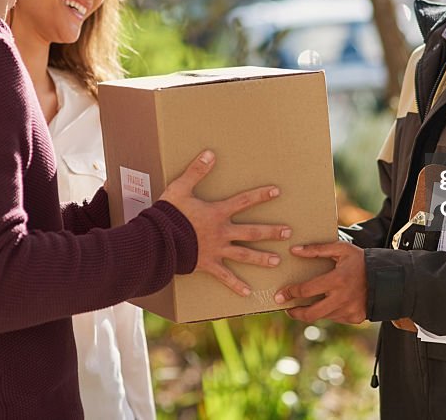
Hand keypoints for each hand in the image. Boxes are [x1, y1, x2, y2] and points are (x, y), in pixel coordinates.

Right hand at [161, 150, 290, 296]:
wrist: (157, 240)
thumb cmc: (168, 214)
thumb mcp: (180, 188)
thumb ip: (196, 171)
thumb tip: (210, 153)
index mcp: (217, 213)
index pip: (244, 201)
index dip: (261, 195)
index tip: (277, 191)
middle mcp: (221, 232)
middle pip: (252, 232)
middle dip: (271, 232)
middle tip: (288, 233)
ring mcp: (216, 250)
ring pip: (244, 255)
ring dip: (261, 258)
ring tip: (277, 262)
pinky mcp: (207, 265)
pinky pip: (224, 277)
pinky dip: (235, 285)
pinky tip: (247, 293)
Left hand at [273, 242, 366, 323]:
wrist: (388, 277)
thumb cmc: (361, 261)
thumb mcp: (341, 249)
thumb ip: (317, 249)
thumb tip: (294, 250)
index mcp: (337, 280)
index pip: (307, 290)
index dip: (291, 293)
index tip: (281, 294)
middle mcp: (342, 299)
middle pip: (311, 314)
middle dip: (295, 313)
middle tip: (287, 309)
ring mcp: (349, 311)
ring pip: (322, 316)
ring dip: (312, 311)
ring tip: (305, 305)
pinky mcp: (354, 318)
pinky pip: (335, 318)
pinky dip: (328, 311)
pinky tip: (328, 302)